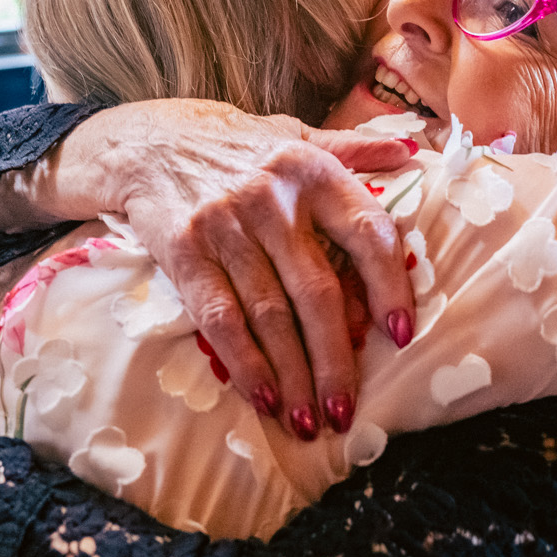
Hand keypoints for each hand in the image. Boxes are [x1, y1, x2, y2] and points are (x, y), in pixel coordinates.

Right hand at [100, 101, 417, 438]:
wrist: (148, 140)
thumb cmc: (235, 145)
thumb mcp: (295, 135)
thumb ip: (352, 149)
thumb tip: (408, 151)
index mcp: (314, 171)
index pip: (369, 234)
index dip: (390, 288)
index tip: (400, 335)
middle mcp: (276, 198)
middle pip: (318, 292)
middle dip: (334, 360)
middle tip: (345, 412)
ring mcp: (228, 225)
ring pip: (270, 315)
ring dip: (292, 376)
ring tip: (307, 421)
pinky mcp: (186, 250)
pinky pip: (220, 317)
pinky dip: (244, 362)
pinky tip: (262, 397)